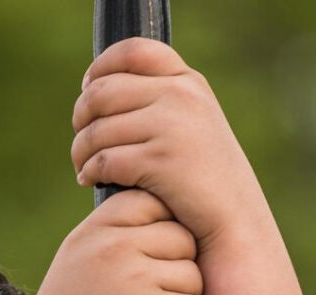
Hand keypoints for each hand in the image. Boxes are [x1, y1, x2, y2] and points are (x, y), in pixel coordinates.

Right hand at [16, 189, 202, 294]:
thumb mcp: (75, 265)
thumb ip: (110, 234)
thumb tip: (161, 207)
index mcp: (92, 232)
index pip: (149, 201)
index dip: (161, 226)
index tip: (148, 256)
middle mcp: (112, 248)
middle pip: (181, 236)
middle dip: (177, 264)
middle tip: (153, 292)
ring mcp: (134, 278)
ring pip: (192, 272)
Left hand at [71, 37, 265, 250]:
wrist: (234, 221)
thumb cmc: (204, 180)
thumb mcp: (192, 127)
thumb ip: (158, 103)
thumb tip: (97, 93)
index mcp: (187, 82)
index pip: (132, 52)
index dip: (100, 68)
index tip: (88, 89)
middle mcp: (180, 96)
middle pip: (102, 92)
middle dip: (81, 118)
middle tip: (82, 142)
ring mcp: (170, 127)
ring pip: (97, 130)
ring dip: (80, 151)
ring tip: (84, 167)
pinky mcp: (158, 161)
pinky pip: (103, 159)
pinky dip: (89, 172)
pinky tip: (90, 181)